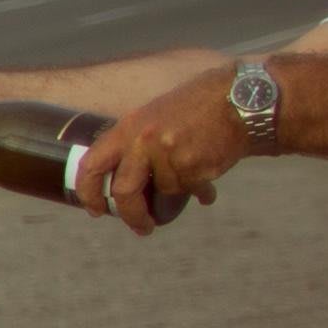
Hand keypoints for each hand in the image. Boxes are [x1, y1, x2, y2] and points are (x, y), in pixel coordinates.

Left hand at [74, 74, 232, 233]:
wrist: (238, 100)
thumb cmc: (196, 106)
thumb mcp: (153, 116)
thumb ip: (134, 144)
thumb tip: (121, 178)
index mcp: (128, 128)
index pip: (92, 164)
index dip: (88, 191)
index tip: (95, 209)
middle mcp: (144, 142)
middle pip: (124, 191)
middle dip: (131, 215)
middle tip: (141, 226)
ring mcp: (170, 156)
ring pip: (166, 189)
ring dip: (179, 188)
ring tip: (194, 173)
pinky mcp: (195, 169)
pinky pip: (192, 190)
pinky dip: (199, 192)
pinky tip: (207, 186)